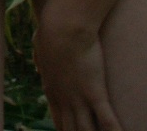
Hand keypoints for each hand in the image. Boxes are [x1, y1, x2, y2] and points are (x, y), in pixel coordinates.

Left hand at [33, 11, 123, 130]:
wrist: (62, 27)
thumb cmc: (51, 31)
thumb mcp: (40, 49)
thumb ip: (41, 60)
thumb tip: (39, 64)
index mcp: (52, 90)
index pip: (59, 121)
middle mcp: (64, 100)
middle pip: (72, 130)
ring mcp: (79, 99)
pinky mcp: (95, 93)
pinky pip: (107, 120)